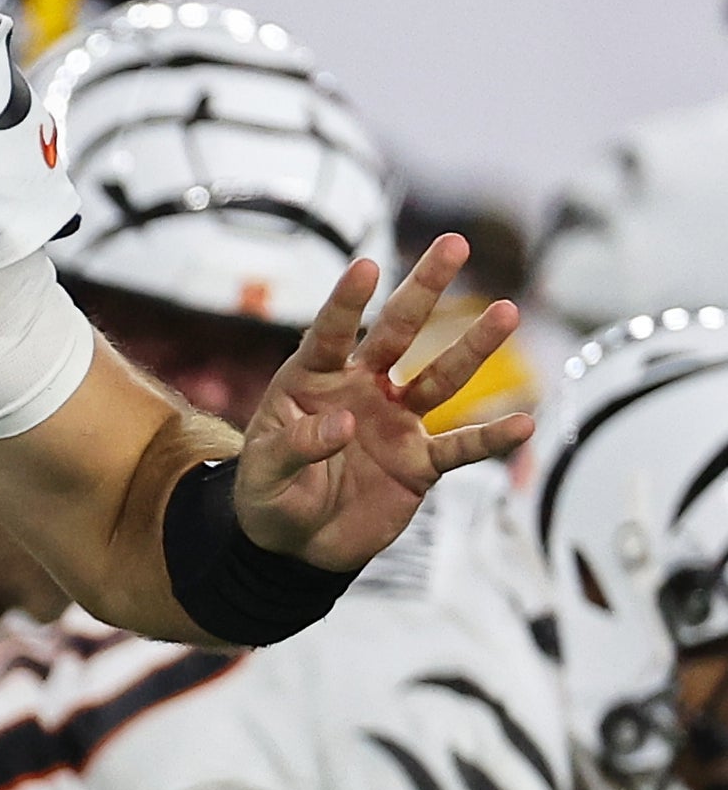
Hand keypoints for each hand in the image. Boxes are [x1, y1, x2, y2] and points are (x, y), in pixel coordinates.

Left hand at [234, 234, 530, 572]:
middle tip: (454, 243)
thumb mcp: (265, 472)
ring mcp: (394, 422)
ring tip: (506, 312)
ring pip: (440, 379)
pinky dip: (489, 439)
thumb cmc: (269, 494)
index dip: (347, 302)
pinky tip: (523, 424)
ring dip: (472, 347)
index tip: (366, 266)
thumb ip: (297, 445)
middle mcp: (359, 389)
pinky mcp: (419, 463)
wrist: (295, 545)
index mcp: (311, 380)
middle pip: (397, 332)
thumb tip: (345, 423)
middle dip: (424, 289)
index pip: (330, 332)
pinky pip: (459, 448)